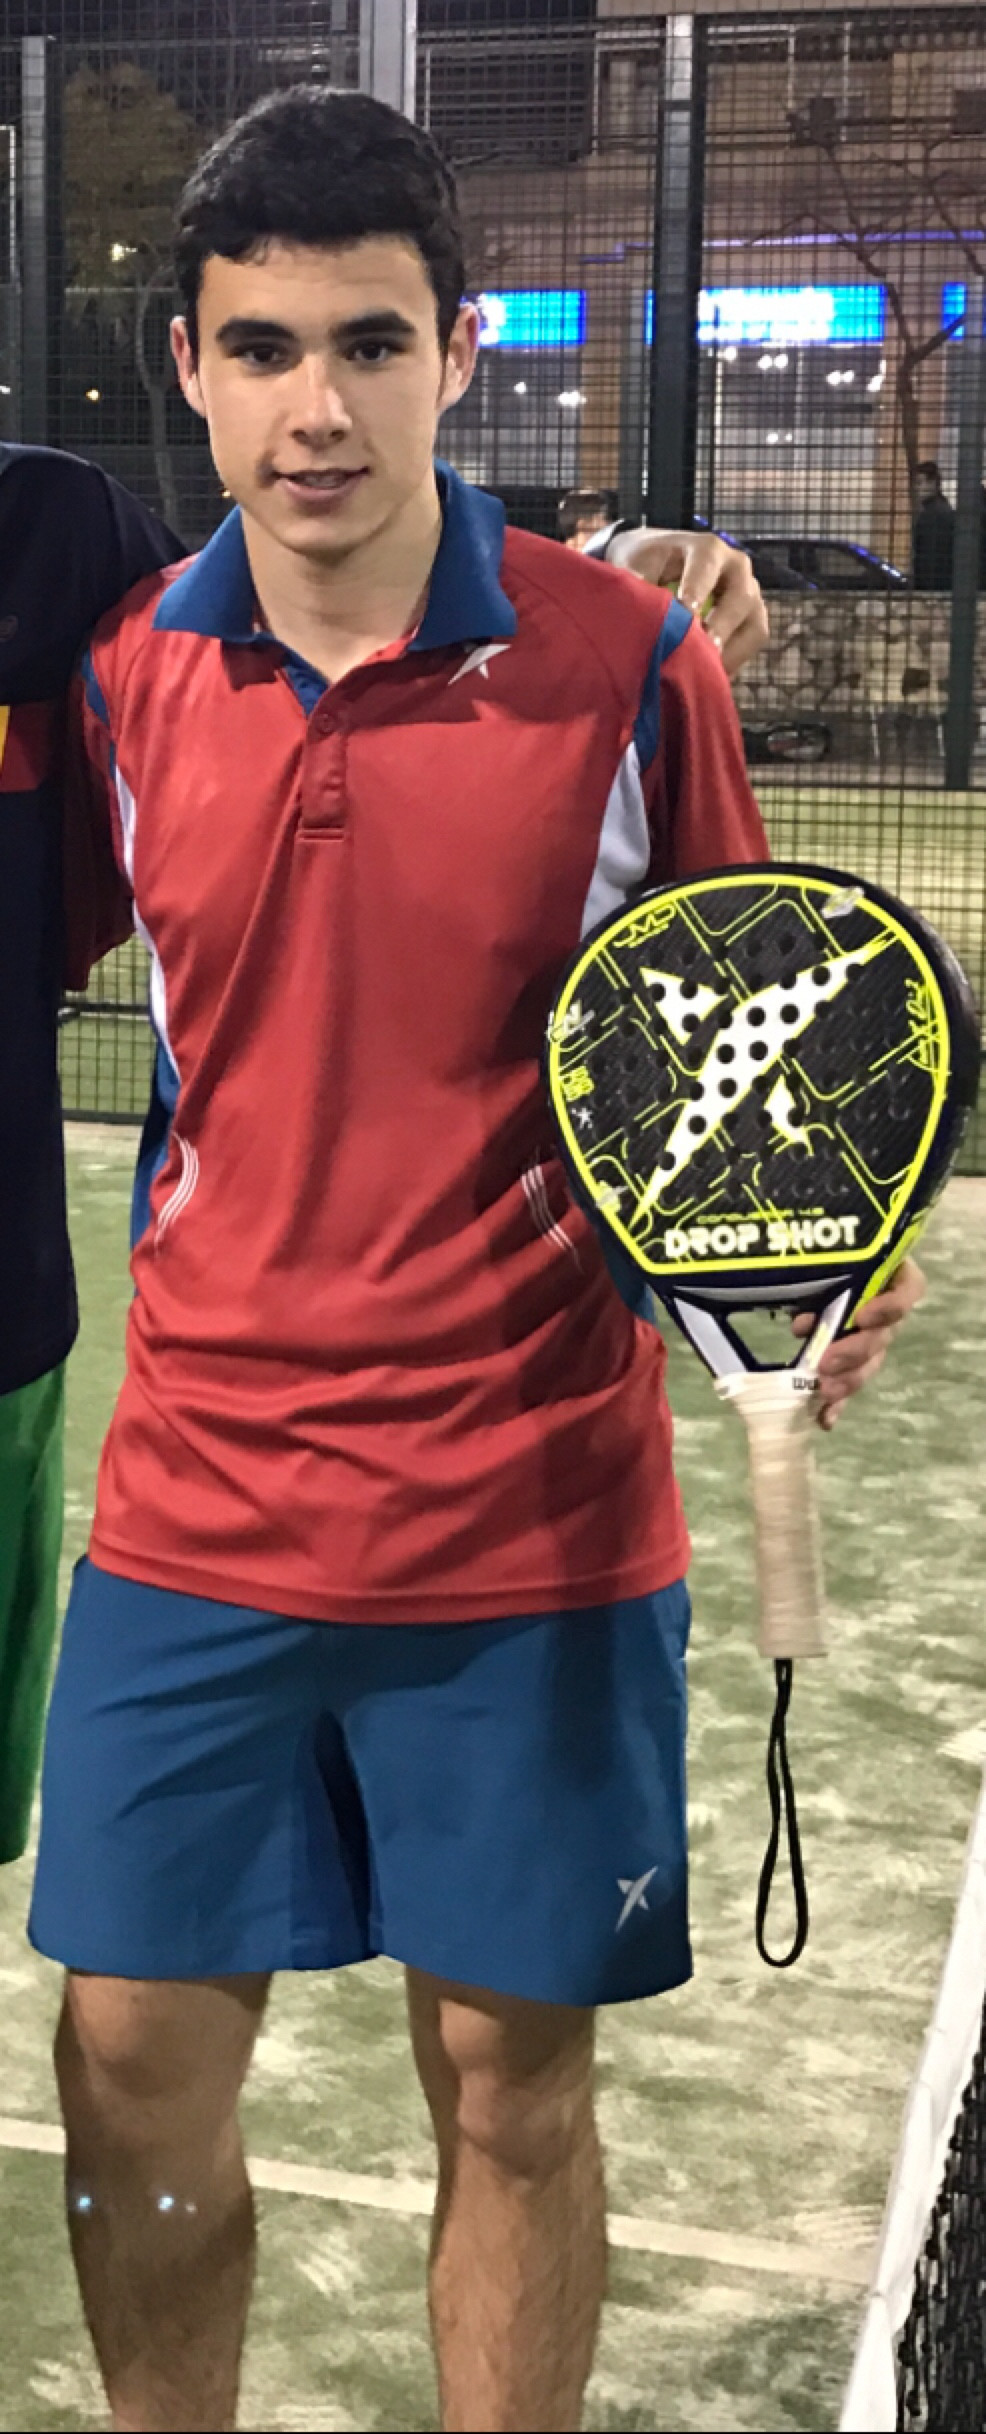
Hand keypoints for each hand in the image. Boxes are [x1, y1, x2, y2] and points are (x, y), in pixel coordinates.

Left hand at [602, 527, 768, 677]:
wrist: (658, 565)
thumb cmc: (647, 564)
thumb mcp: (635, 565)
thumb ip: (636, 583)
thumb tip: (637, 612)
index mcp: (707, 548)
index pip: (707, 566)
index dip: (697, 590)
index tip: (684, 614)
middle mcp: (736, 567)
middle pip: (741, 596)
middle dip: (721, 626)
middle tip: (702, 651)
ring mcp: (749, 594)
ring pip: (755, 623)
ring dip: (732, 649)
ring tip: (708, 670)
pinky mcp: (752, 619)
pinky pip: (752, 642)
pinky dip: (734, 660)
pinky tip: (709, 675)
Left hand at [790, 1256, 926, 1431]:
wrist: (805, 1269)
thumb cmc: (817, 1257)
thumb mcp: (817, 1263)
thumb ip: (812, 1283)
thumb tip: (802, 1324)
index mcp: (887, 1274)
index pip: (909, 1289)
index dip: (890, 1307)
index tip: (862, 1317)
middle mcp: (885, 1309)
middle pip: (884, 1335)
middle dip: (856, 1352)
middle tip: (828, 1363)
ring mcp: (871, 1337)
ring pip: (869, 1363)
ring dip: (848, 1380)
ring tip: (825, 1393)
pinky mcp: (851, 1360)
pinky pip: (848, 1383)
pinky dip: (836, 1404)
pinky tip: (825, 1420)